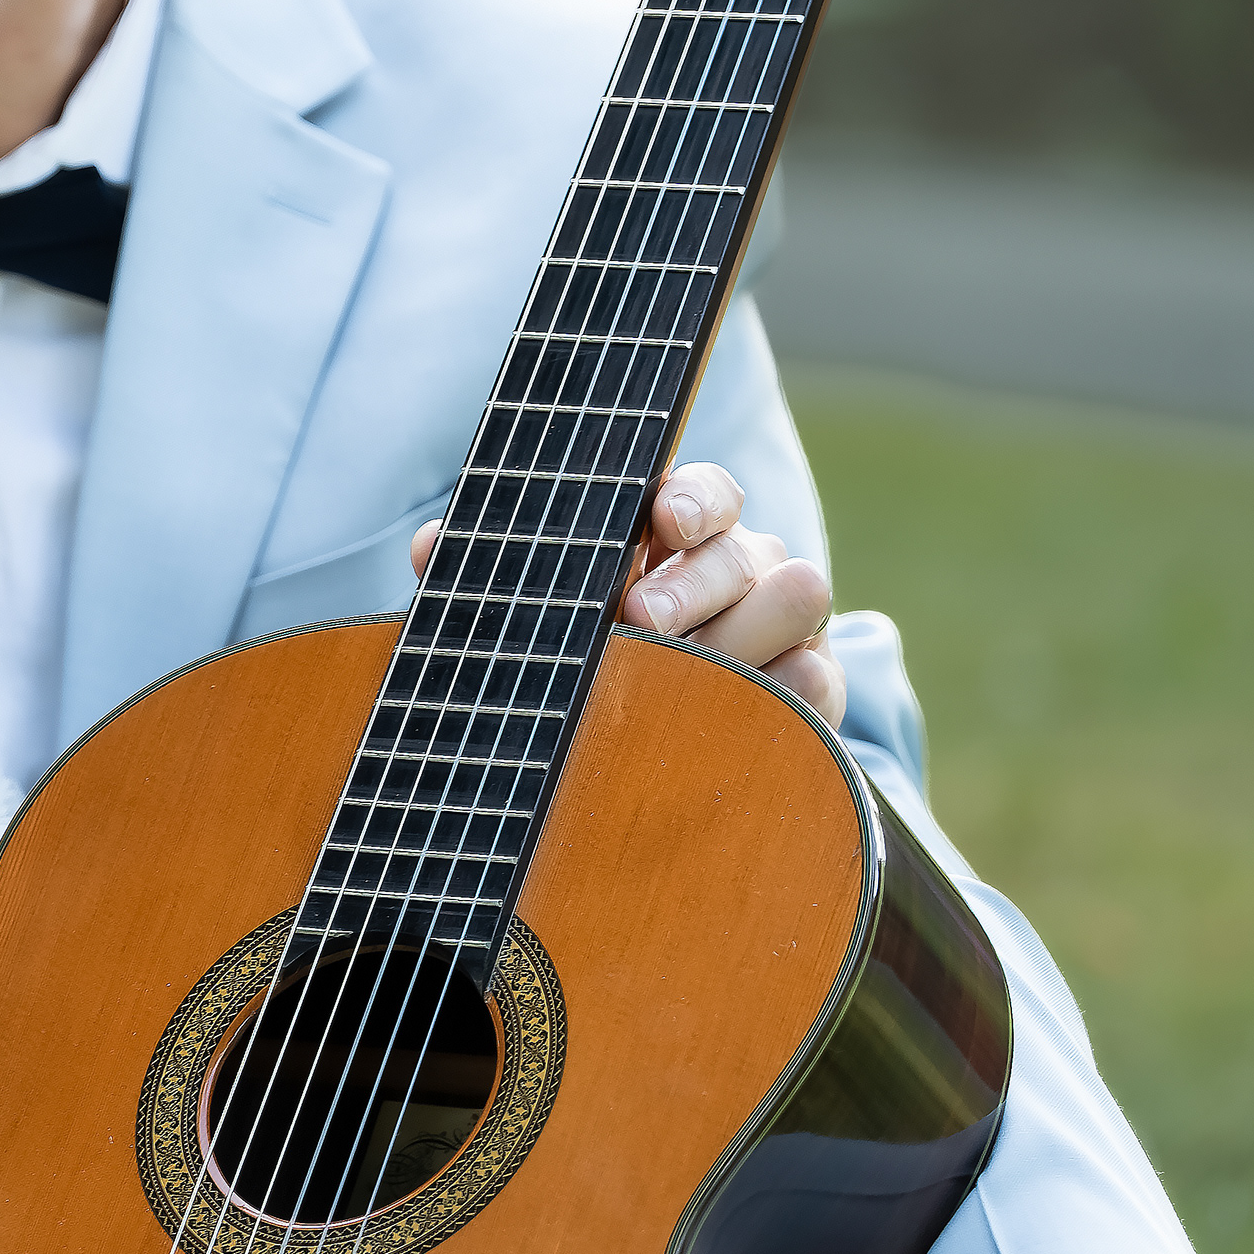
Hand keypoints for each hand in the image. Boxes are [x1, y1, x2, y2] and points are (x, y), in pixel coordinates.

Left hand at [412, 460, 843, 722]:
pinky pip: (820, 679)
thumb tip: (433, 547)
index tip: (662, 521)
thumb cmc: (584, 660)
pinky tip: (738, 712)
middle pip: (746, 545)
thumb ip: (493, 578)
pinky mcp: (812, 689)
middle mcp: (741, 567)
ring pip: (799, 593)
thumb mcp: (535, 620)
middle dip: (692, 584)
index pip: (705, 492)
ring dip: (739, 634)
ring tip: (681, 674)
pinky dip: (783, 692)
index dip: (691, 498)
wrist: (643, 762)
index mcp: (676, 536)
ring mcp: (784, 626)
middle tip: (639, 623)